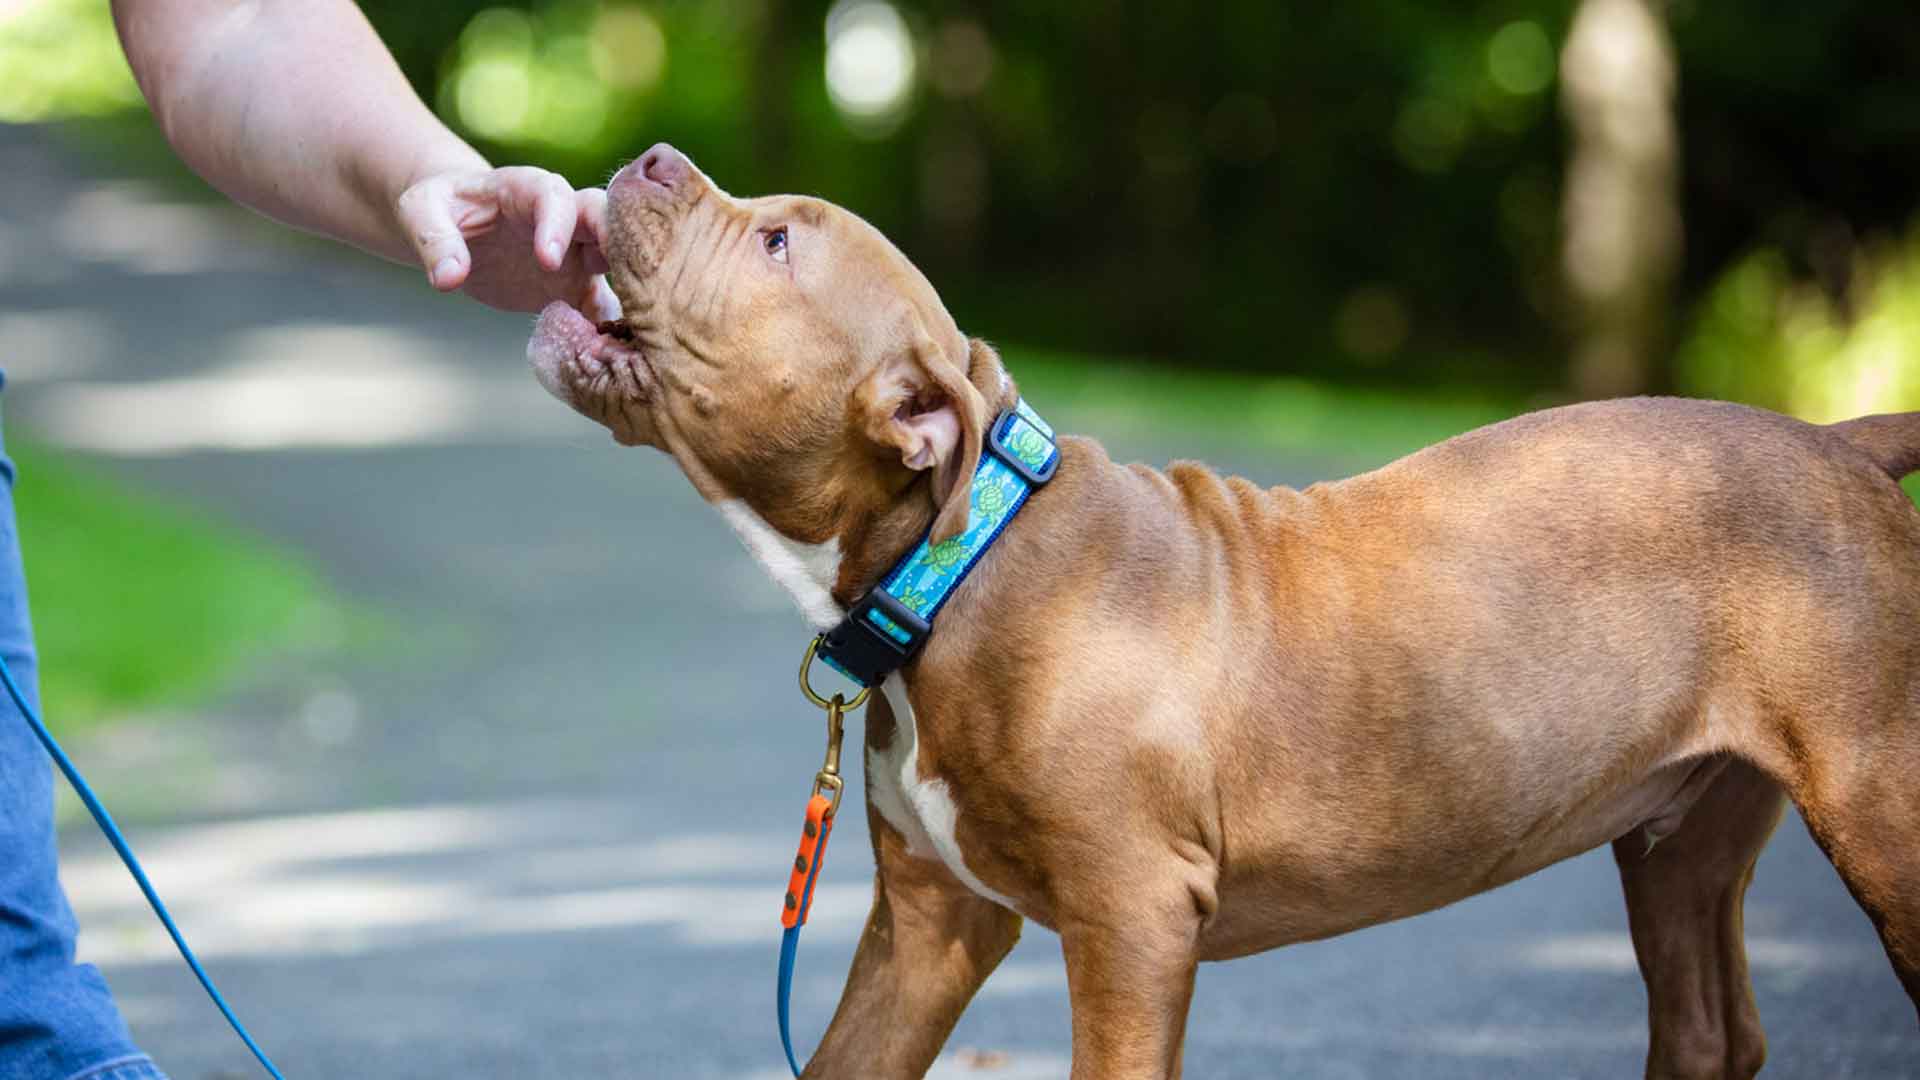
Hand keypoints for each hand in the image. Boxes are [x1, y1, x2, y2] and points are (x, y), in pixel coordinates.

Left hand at [395, 165, 619, 321]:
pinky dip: (612, 327)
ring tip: (634, 327)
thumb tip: (448, 278)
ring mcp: (578, 252)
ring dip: (631, 290)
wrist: (457, 228)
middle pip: (607, 222)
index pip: (555, 197)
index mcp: (528, 189)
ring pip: (620, 263)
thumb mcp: (422, 211)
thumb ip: (435, 240)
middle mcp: (565, 217)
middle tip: (623, 282)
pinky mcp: (577, 286)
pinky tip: (616, 354)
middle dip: (621, 247)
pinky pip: (604, 305)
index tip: (548, 260)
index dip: (557, 225)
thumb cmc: (441, 207)